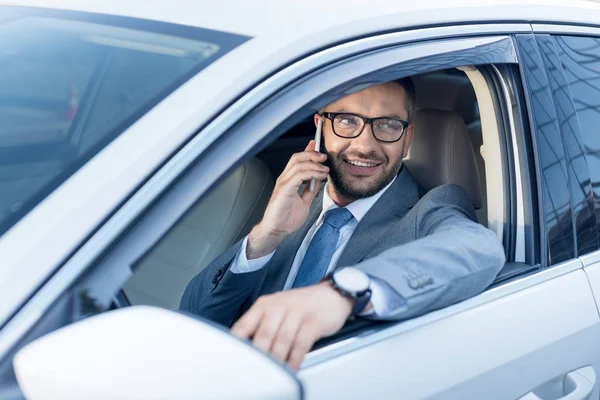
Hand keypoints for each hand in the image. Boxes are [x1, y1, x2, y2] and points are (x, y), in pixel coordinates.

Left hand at [231, 281, 352, 369]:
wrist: (333, 294)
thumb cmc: (302, 305)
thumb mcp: (278, 308)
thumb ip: (262, 325)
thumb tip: (246, 349)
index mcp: (265, 304)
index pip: (244, 325)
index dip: (236, 343)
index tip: (233, 358)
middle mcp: (279, 306)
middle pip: (263, 334)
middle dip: (258, 355)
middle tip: (254, 370)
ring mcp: (297, 312)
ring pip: (282, 340)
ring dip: (278, 359)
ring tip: (274, 373)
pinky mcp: (313, 321)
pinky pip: (301, 343)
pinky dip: (295, 358)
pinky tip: (292, 367)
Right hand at [247, 140, 327, 258]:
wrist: (277, 230)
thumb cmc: (286, 218)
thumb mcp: (304, 202)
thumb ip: (310, 190)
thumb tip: (319, 180)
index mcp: (288, 180)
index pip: (297, 160)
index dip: (307, 151)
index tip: (318, 147)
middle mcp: (284, 179)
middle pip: (297, 158)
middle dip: (312, 154)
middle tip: (324, 157)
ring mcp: (283, 183)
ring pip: (298, 164)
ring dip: (314, 164)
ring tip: (325, 169)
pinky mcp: (284, 189)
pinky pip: (299, 176)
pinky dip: (311, 173)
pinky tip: (320, 176)